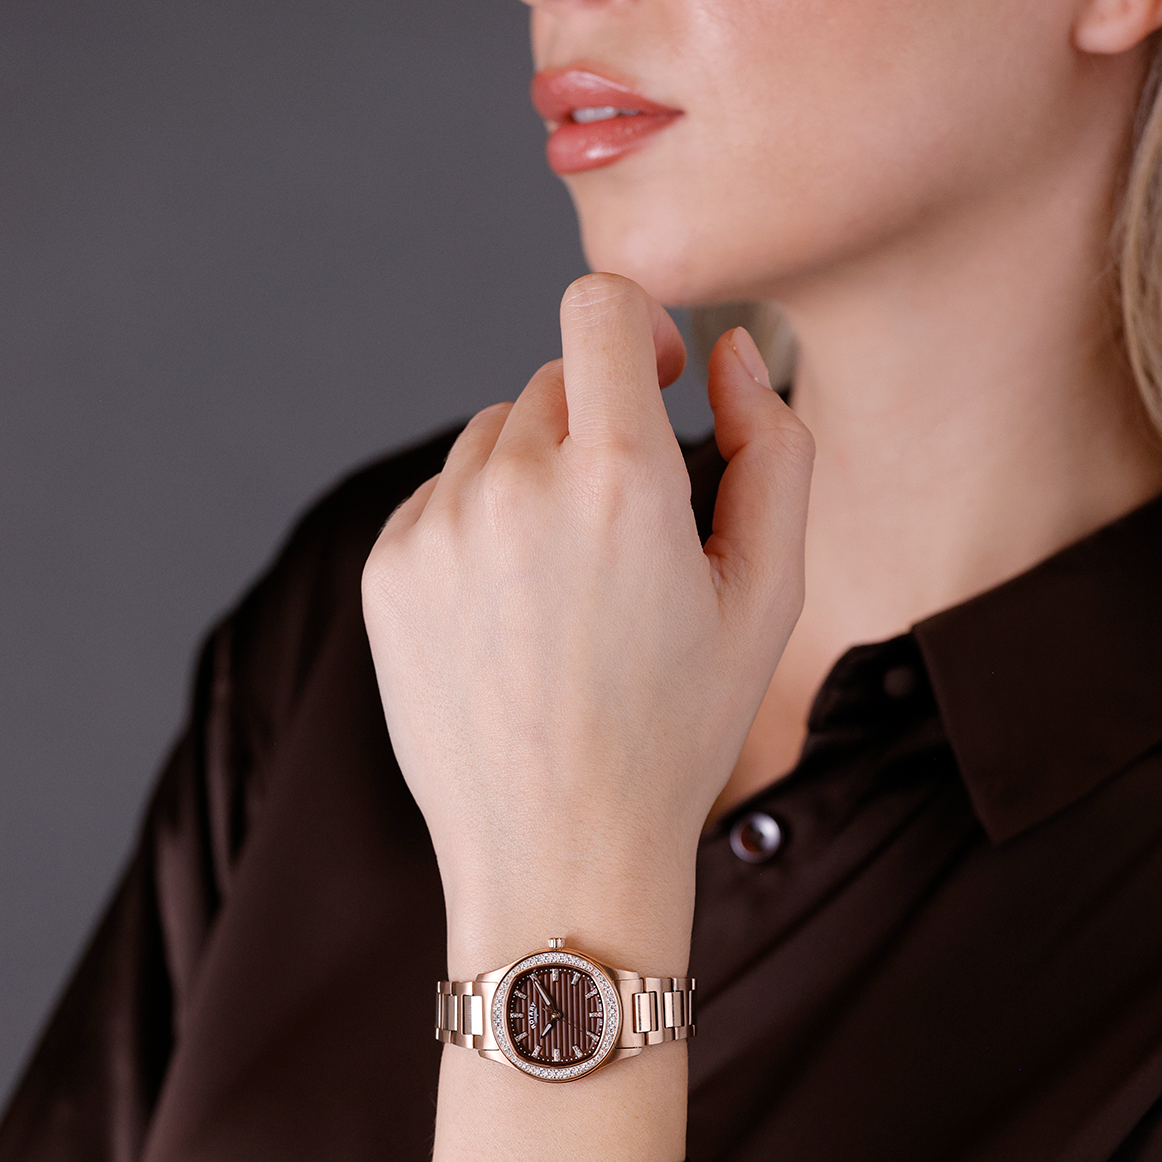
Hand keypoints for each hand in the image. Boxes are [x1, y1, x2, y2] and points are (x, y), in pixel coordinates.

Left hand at [361, 273, 814, 979]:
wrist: (560, 854)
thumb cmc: (678, 734)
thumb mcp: (769, 598)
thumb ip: (774, 450)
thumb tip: (732, 354)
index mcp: (619, 482)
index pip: (601, 306)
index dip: (638, 325)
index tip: (657, 374)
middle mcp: (513, 489)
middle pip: (552, 381)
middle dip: (595, 433)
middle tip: (629, 547)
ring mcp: (436, 531)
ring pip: (491, 439)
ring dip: (533, 480)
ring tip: (568, 596)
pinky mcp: (387, 571)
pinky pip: (440, 498)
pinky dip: (478, 530)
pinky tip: (514, 621)